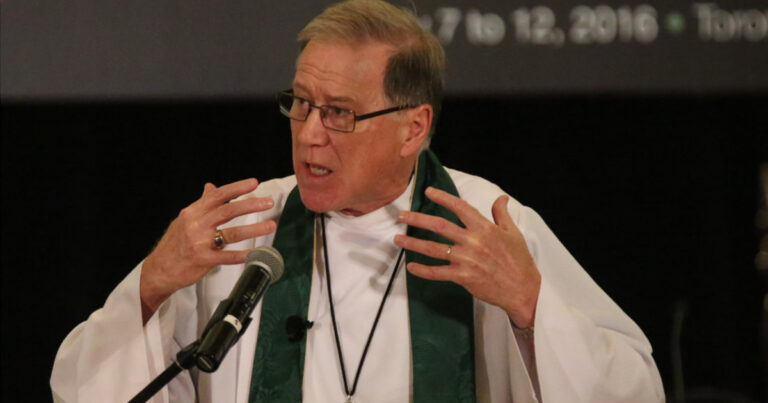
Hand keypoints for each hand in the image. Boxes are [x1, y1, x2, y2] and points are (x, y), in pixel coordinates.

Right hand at [140, 178, 276, 320]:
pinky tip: (255, 253)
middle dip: (250, 205)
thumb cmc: (174, 244)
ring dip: (253, 229)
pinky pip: (227, 256)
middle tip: (268, 202)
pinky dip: (242, 255)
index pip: (218, 195)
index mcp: (193, 212)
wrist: (159, 269)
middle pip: (227, 211)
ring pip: (231, 233)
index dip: (237, 188)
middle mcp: (196, 225)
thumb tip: (211, 187)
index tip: (254, 183)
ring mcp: (200, 243)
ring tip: (270, 225)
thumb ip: (201, 204)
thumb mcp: (185, 219)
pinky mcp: (203, 260)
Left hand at [394, 187, 540, 327]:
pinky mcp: (463, 277)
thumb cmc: (519, 261)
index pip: (460, 207)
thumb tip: (501, 198)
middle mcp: (473, 242)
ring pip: (434, 249)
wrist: (522, 289)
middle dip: (418, 219)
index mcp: (485, 228)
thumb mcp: (513, 233)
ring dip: (413, 244)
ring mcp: (466, 260)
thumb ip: (502, 214)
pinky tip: (411, 266)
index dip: (443, 198)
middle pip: (440, 226)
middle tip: (402, 215)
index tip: (428, 192)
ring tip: (398, 239)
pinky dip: (423, 270)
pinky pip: (438, 273)